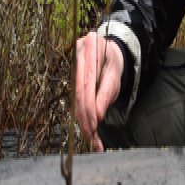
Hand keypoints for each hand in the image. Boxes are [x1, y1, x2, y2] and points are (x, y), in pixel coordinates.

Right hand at [75, 31, 122, 151]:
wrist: (106, 53)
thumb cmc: (111, 63)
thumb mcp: (114, 76)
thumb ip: (106, 94)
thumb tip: (97, 115)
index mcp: (91, 47)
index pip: (88, 82)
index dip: (89, 104)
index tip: (95, 122)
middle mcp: (78, 53)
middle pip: (79, 92)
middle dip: (85, 115)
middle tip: (91, 134)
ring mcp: (71, 65)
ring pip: (75, 98)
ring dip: (82, 119)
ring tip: (91, 137)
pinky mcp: (69, 78)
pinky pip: (74, 99)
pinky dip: (81, 115)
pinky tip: (86, 129)